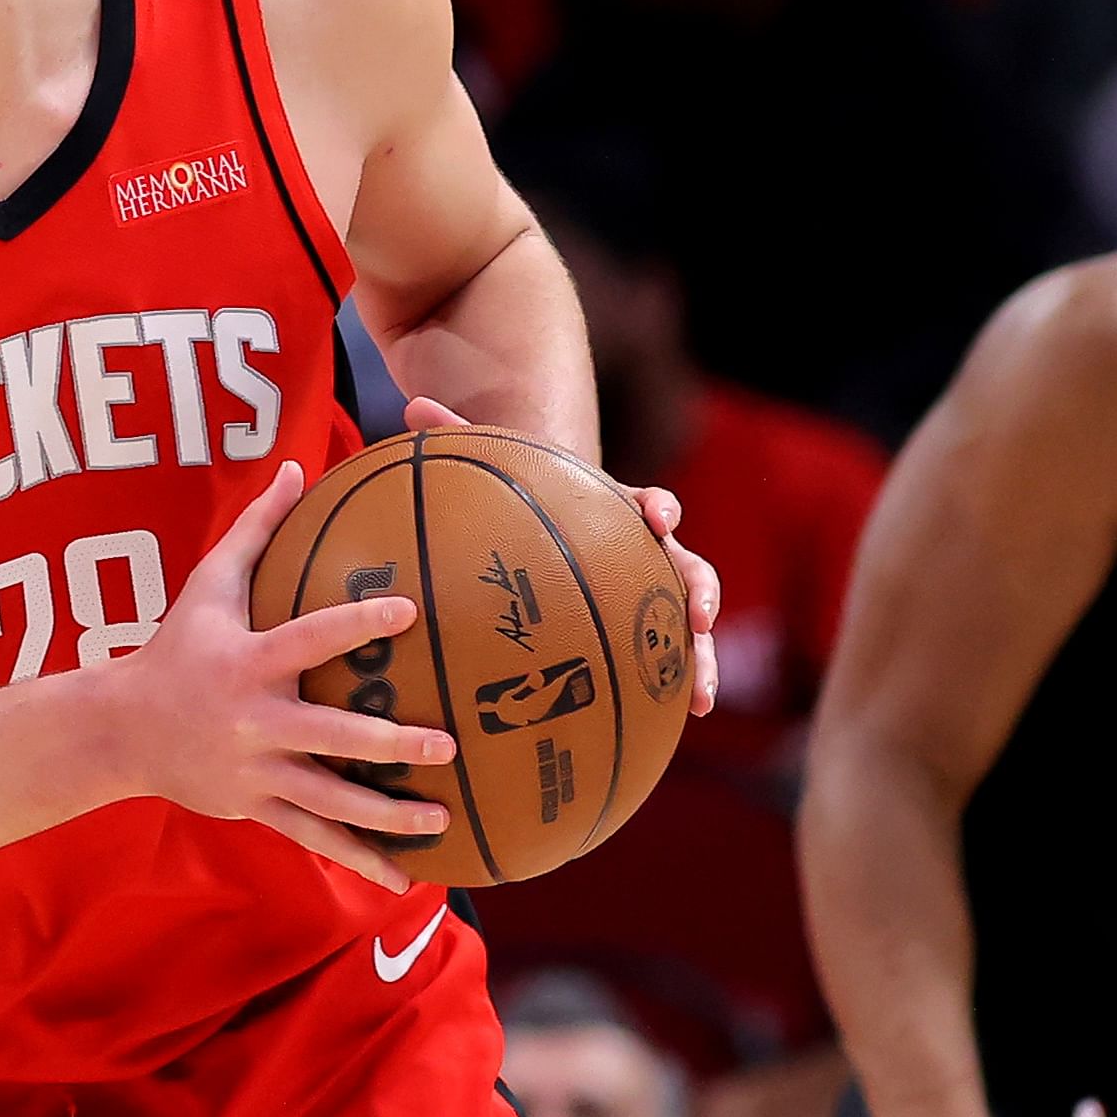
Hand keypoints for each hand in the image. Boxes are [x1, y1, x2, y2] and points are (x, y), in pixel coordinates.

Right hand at [105, 461, 457, 893]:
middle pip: (329, 737)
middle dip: (387, 744)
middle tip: (444, 743)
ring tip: (441, 816)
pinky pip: (313, 837)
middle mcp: (252, 723)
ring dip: (386, 814)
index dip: (356, 624)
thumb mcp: (207, 585)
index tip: (409, 611)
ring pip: (328, 800)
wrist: (117, 730)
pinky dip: (358, 859)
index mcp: (246, 664)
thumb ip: (258, 529)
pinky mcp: (254, 807)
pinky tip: (406, 875)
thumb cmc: (173, 647)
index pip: (308, 639)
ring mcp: (253, 772)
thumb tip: (299, 466)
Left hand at [401, 399, 721, 713]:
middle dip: (698, 589)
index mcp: (619, 511)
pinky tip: (693, 714)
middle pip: (688, 565)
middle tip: (696, 615)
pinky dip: (690, 682)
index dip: (657, 507)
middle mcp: (648, 552)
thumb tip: (411, 402)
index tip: (655, 517)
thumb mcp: (498, 475)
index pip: (650, 502)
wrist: (548, 538)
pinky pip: (676, 659)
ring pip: (692, 620)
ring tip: (703, 690)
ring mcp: (655, 595)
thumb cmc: (524, 505)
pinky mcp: (651, 633)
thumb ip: (462, 438)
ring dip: (704, 653)